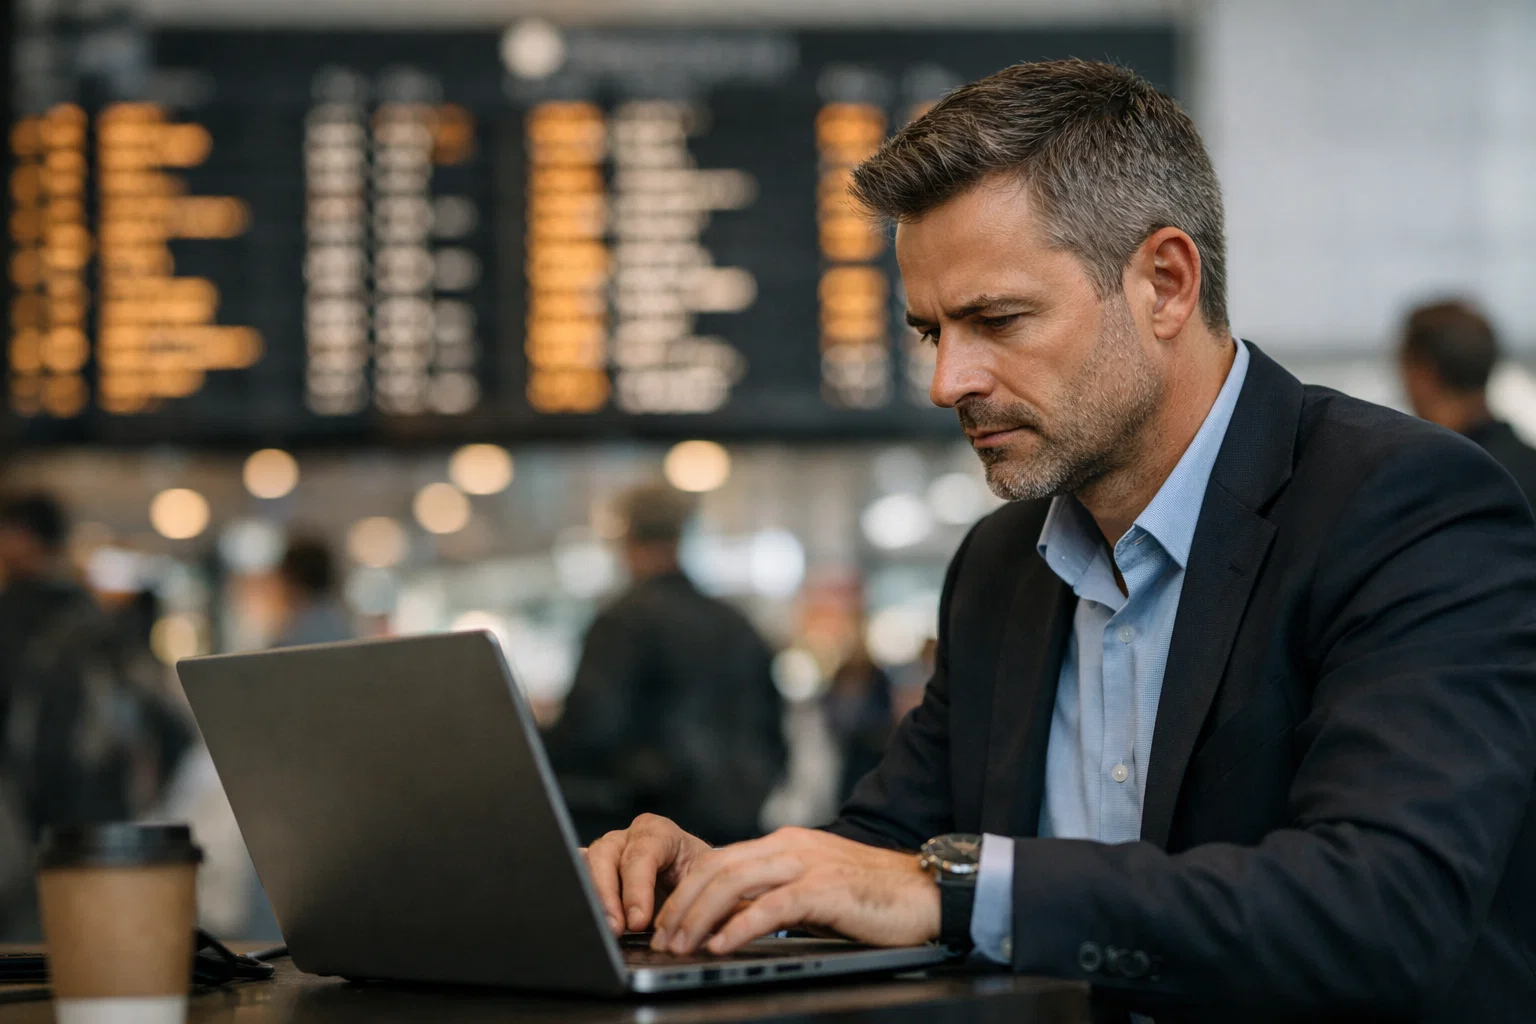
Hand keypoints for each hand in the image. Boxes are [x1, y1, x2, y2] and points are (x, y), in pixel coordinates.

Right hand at [582, 814, 712, 934]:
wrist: (696, 881)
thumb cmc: (702, 880)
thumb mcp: (705, 883)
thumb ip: (695, 896)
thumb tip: (684, 922)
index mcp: (658, 832)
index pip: (641, 853)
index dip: (637, 888)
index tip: (638, 921)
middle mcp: (629, 837)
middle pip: (606, 855)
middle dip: (608, 894)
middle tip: (616, 929)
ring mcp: (609, 851)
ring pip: (587, 865)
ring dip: (594, 899)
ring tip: (605, 929)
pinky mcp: (596, 869)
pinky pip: (579, 876)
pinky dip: (582, 896)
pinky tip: (585, 915)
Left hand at [651, 827, 939, 954]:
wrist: (927, 892)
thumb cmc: (872, 897)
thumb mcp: (814, 893)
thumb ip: (776, 898)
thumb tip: (732, 922)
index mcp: (785, 844)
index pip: (720, 860)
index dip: (687, 890)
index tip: (667, 921)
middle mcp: (790, 846)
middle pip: (717, 868)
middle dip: (682, 904)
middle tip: (663, 937)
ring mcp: (807, 864)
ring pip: (734, 882)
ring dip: (699, 916)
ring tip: (681, 944)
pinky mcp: (825, 888)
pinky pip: (770, 906)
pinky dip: (739, 926)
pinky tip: (721, 945)